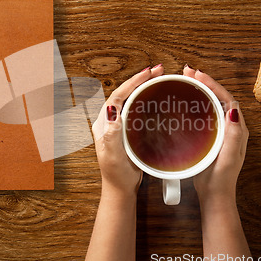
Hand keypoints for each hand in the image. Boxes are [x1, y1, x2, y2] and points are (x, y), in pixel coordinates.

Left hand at [92, 65, 163, 198]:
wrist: (121, 189)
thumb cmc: (116, 175)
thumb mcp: (113, 157)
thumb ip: (111, 136)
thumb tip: (112, 113)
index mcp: (103, 125)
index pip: (116, 96)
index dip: (131, 83)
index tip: (147, 74)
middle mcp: (109, 122)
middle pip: (123, 93)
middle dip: (139, 79)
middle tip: (157, 71)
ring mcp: (118, 125)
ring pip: (130, 99)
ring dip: (142, 86)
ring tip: (157, 77)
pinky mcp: (128, 130)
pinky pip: (136, 109)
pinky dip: (145, 98)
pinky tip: (155, 96)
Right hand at [183, 67, 248, 200]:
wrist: (214, 195)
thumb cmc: (220, 178)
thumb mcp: (228, 157)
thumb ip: (232, 135)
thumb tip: (233, 109)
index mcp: (236, 129)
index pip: (227, 98)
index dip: (213, 84)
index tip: (198, 75)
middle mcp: (230, 127)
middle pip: (219, 97)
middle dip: (205, 82)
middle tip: (188, 72)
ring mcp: (220, 131)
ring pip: (211, 104)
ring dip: (200, 90)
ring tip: (186, 80)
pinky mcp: (210, 136)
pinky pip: (204, 114)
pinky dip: (196, 103)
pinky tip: (185, 101)